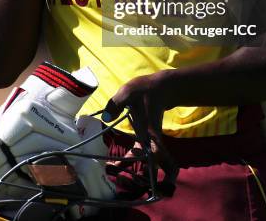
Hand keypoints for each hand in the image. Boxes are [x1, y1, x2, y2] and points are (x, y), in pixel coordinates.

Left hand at [102, 73, 177, 194]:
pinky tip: (116, 163)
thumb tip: (106, 118)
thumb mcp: (129, 92)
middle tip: (121, 179)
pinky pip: (141, 155)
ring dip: (133, 170)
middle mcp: (151, 139)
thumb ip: (116, 104)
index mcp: (149, 131)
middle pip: (152, 165)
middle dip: (141, 177)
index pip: (157, 154)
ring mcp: (149, 140)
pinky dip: (131, 160)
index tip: (149, 178)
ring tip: (113, 170)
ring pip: (146, 162)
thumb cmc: (145, 90)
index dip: (155, 168)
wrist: (160, 87)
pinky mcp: (146, 138)